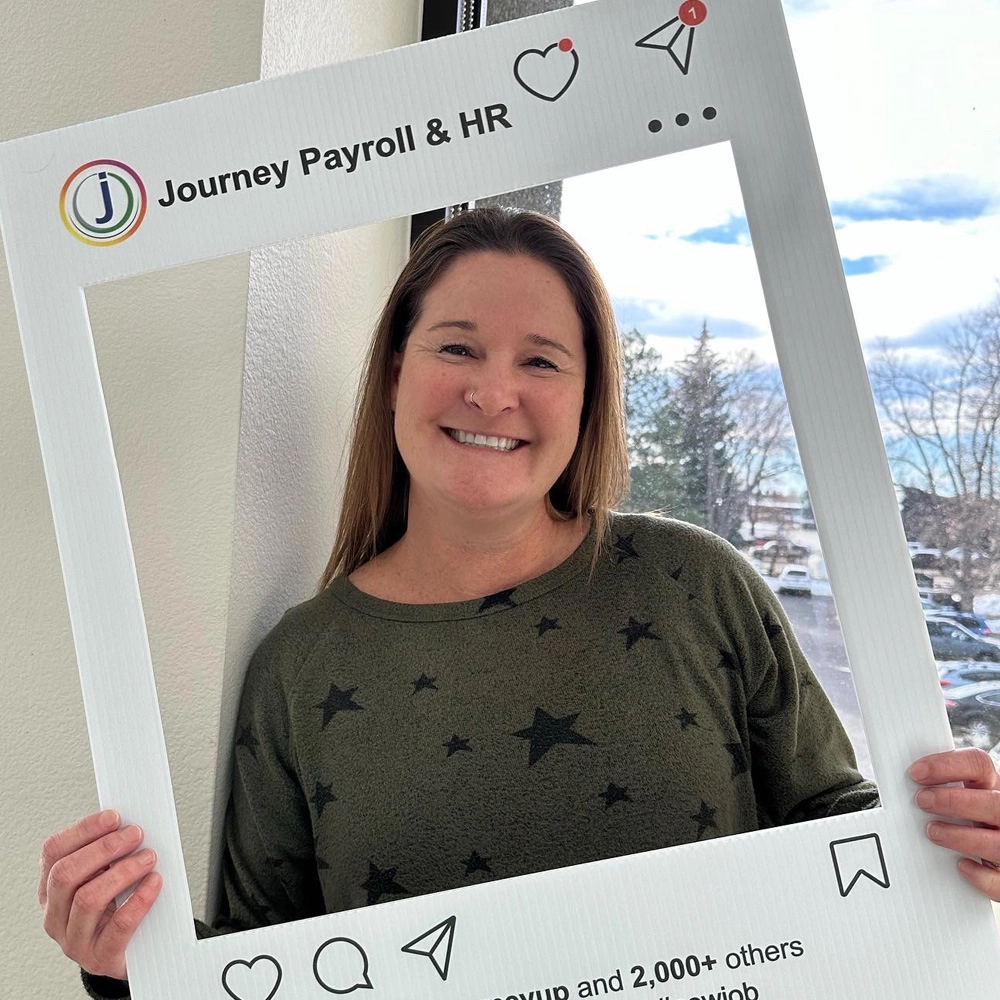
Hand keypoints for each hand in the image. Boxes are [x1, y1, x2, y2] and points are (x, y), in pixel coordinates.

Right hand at [39, 809, 161, 980]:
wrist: (133, 952)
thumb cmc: (118, 908)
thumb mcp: (105, 878)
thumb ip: (108, 854)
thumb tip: (128, 824)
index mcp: (51, 889)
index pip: (53, 852)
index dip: (83, 830)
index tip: (113, 816)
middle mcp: (55, 916)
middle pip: (66, 874)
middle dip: (104, 848)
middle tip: (135, 834)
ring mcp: (74, 940)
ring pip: (88, 899)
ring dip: (123, 871)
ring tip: (148, 858)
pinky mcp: (100, 957)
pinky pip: (118, 927)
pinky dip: (140, 900)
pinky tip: (154, 883)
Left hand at [910, 747, 999, 899]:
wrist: (980, 847)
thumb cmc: (960, 816)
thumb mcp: (954, 795)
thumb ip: (938, 787)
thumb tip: (898, 782)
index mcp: (989, 785)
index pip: (978, 764)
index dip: (947, 765)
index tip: (916, 772)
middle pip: (993, 803)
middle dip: (955, 801)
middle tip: (922, 801)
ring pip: (999, 842)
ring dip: (963, 837)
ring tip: (933, 832)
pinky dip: (981, 875)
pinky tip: (960, 865)